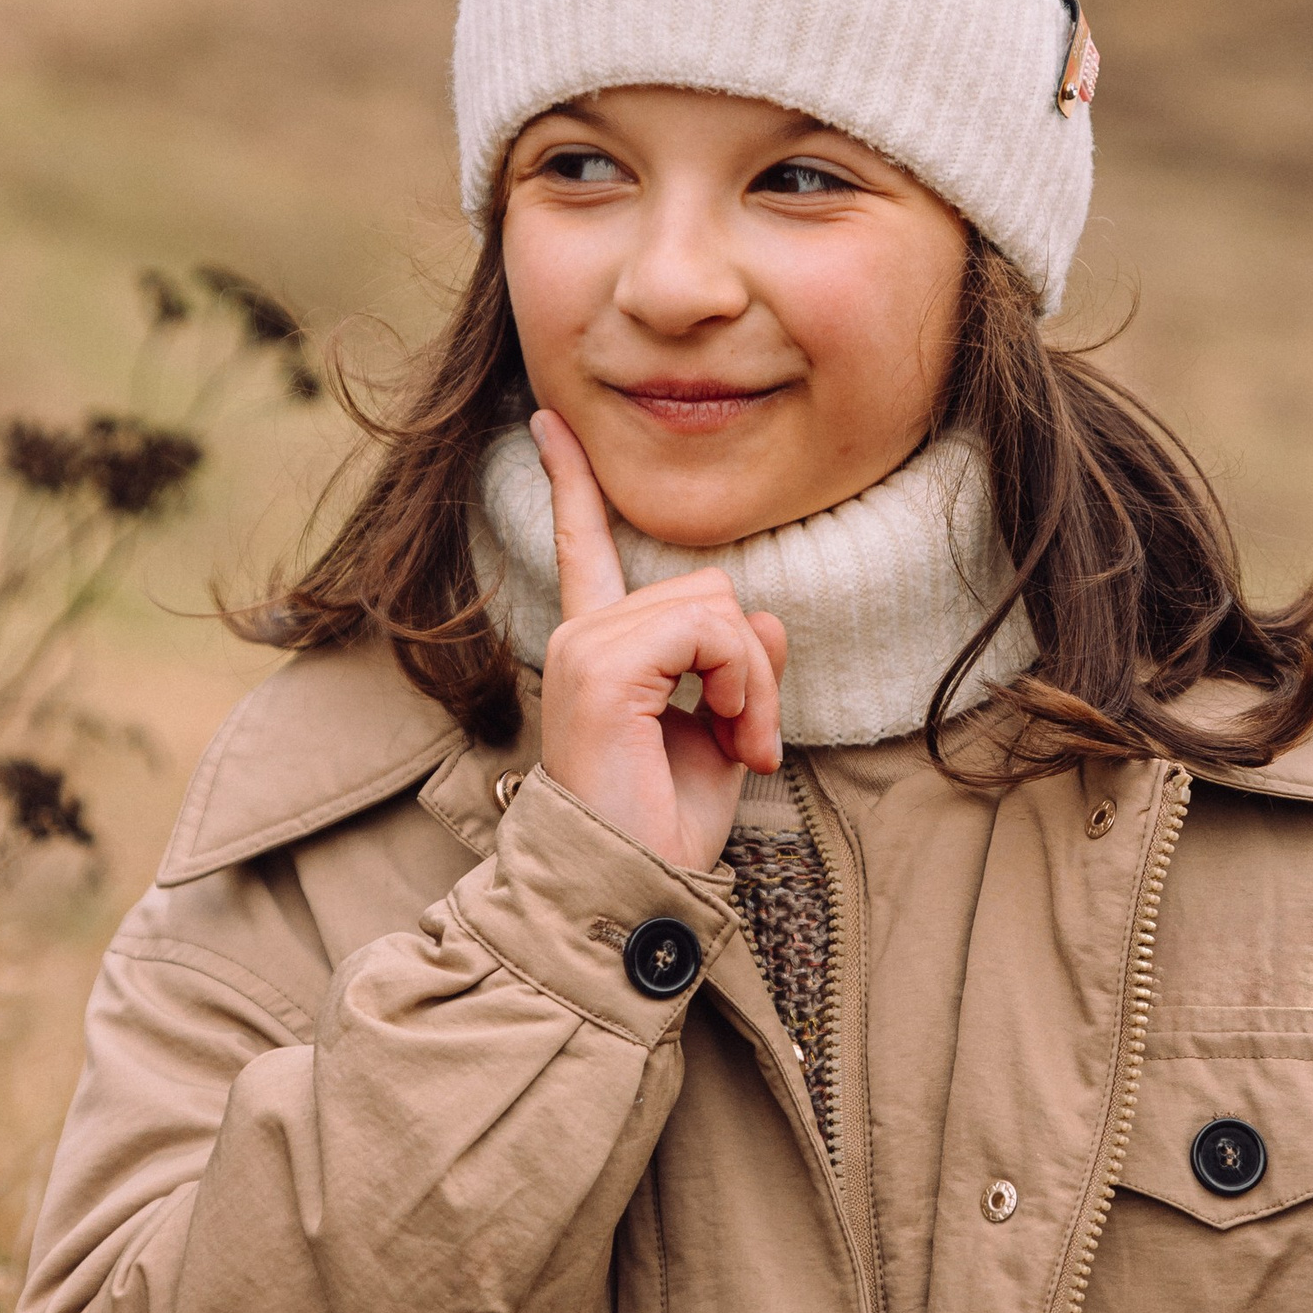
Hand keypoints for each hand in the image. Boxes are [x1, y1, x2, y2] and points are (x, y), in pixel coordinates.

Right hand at [530, 409, 787, 873]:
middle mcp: (582, 636)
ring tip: (743, 745)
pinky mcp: (603, 665)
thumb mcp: (721, 732)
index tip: (549, 424)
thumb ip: (739, 666)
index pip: (585, 548)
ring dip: (752, 680)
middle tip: (752, 738)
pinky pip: (711, 631)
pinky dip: (741, 682)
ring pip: (718, 607)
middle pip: (708, 586)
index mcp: (598, 648)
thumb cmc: (664, 827)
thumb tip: (764, 619)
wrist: (629, 888)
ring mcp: (587, 646)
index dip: (572, 484)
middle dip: (751, 662)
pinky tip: (731, 735)